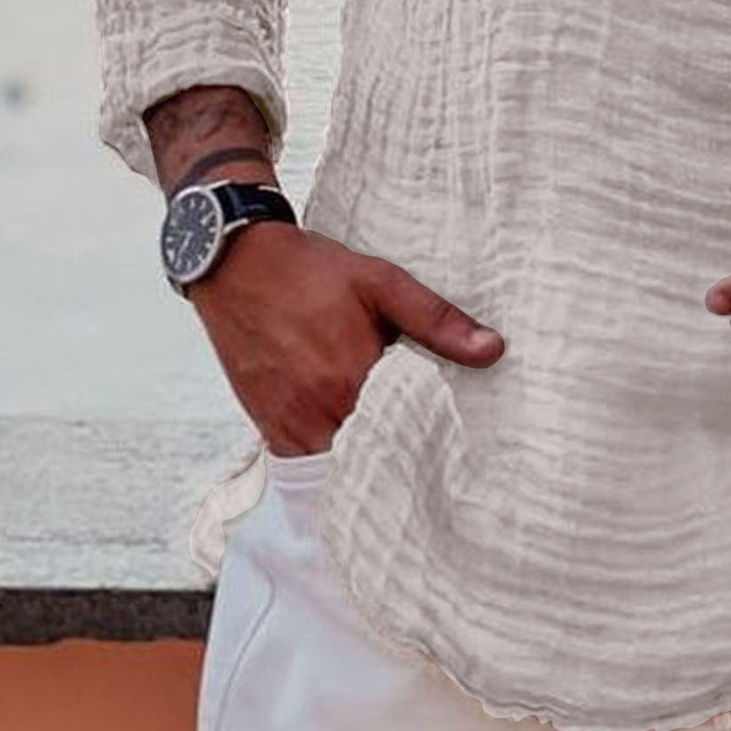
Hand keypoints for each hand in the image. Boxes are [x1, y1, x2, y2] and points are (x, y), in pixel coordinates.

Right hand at [187, 223, 504, 455]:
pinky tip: (350, 451)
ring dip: (363, 465)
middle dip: (400, 461)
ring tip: (395, 462)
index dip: (431, 443)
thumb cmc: (311, 270)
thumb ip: (437, 321)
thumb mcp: (382, 282)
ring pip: (336, 467)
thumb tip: (492, 349)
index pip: (407, 434)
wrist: (237, 263)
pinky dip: (328, 462)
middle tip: (430, 464)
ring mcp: (287, 421)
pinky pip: (303, 462)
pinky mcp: (266, 423)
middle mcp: (317, 409)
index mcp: (352, 377)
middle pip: (372, 458)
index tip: (454, 450)